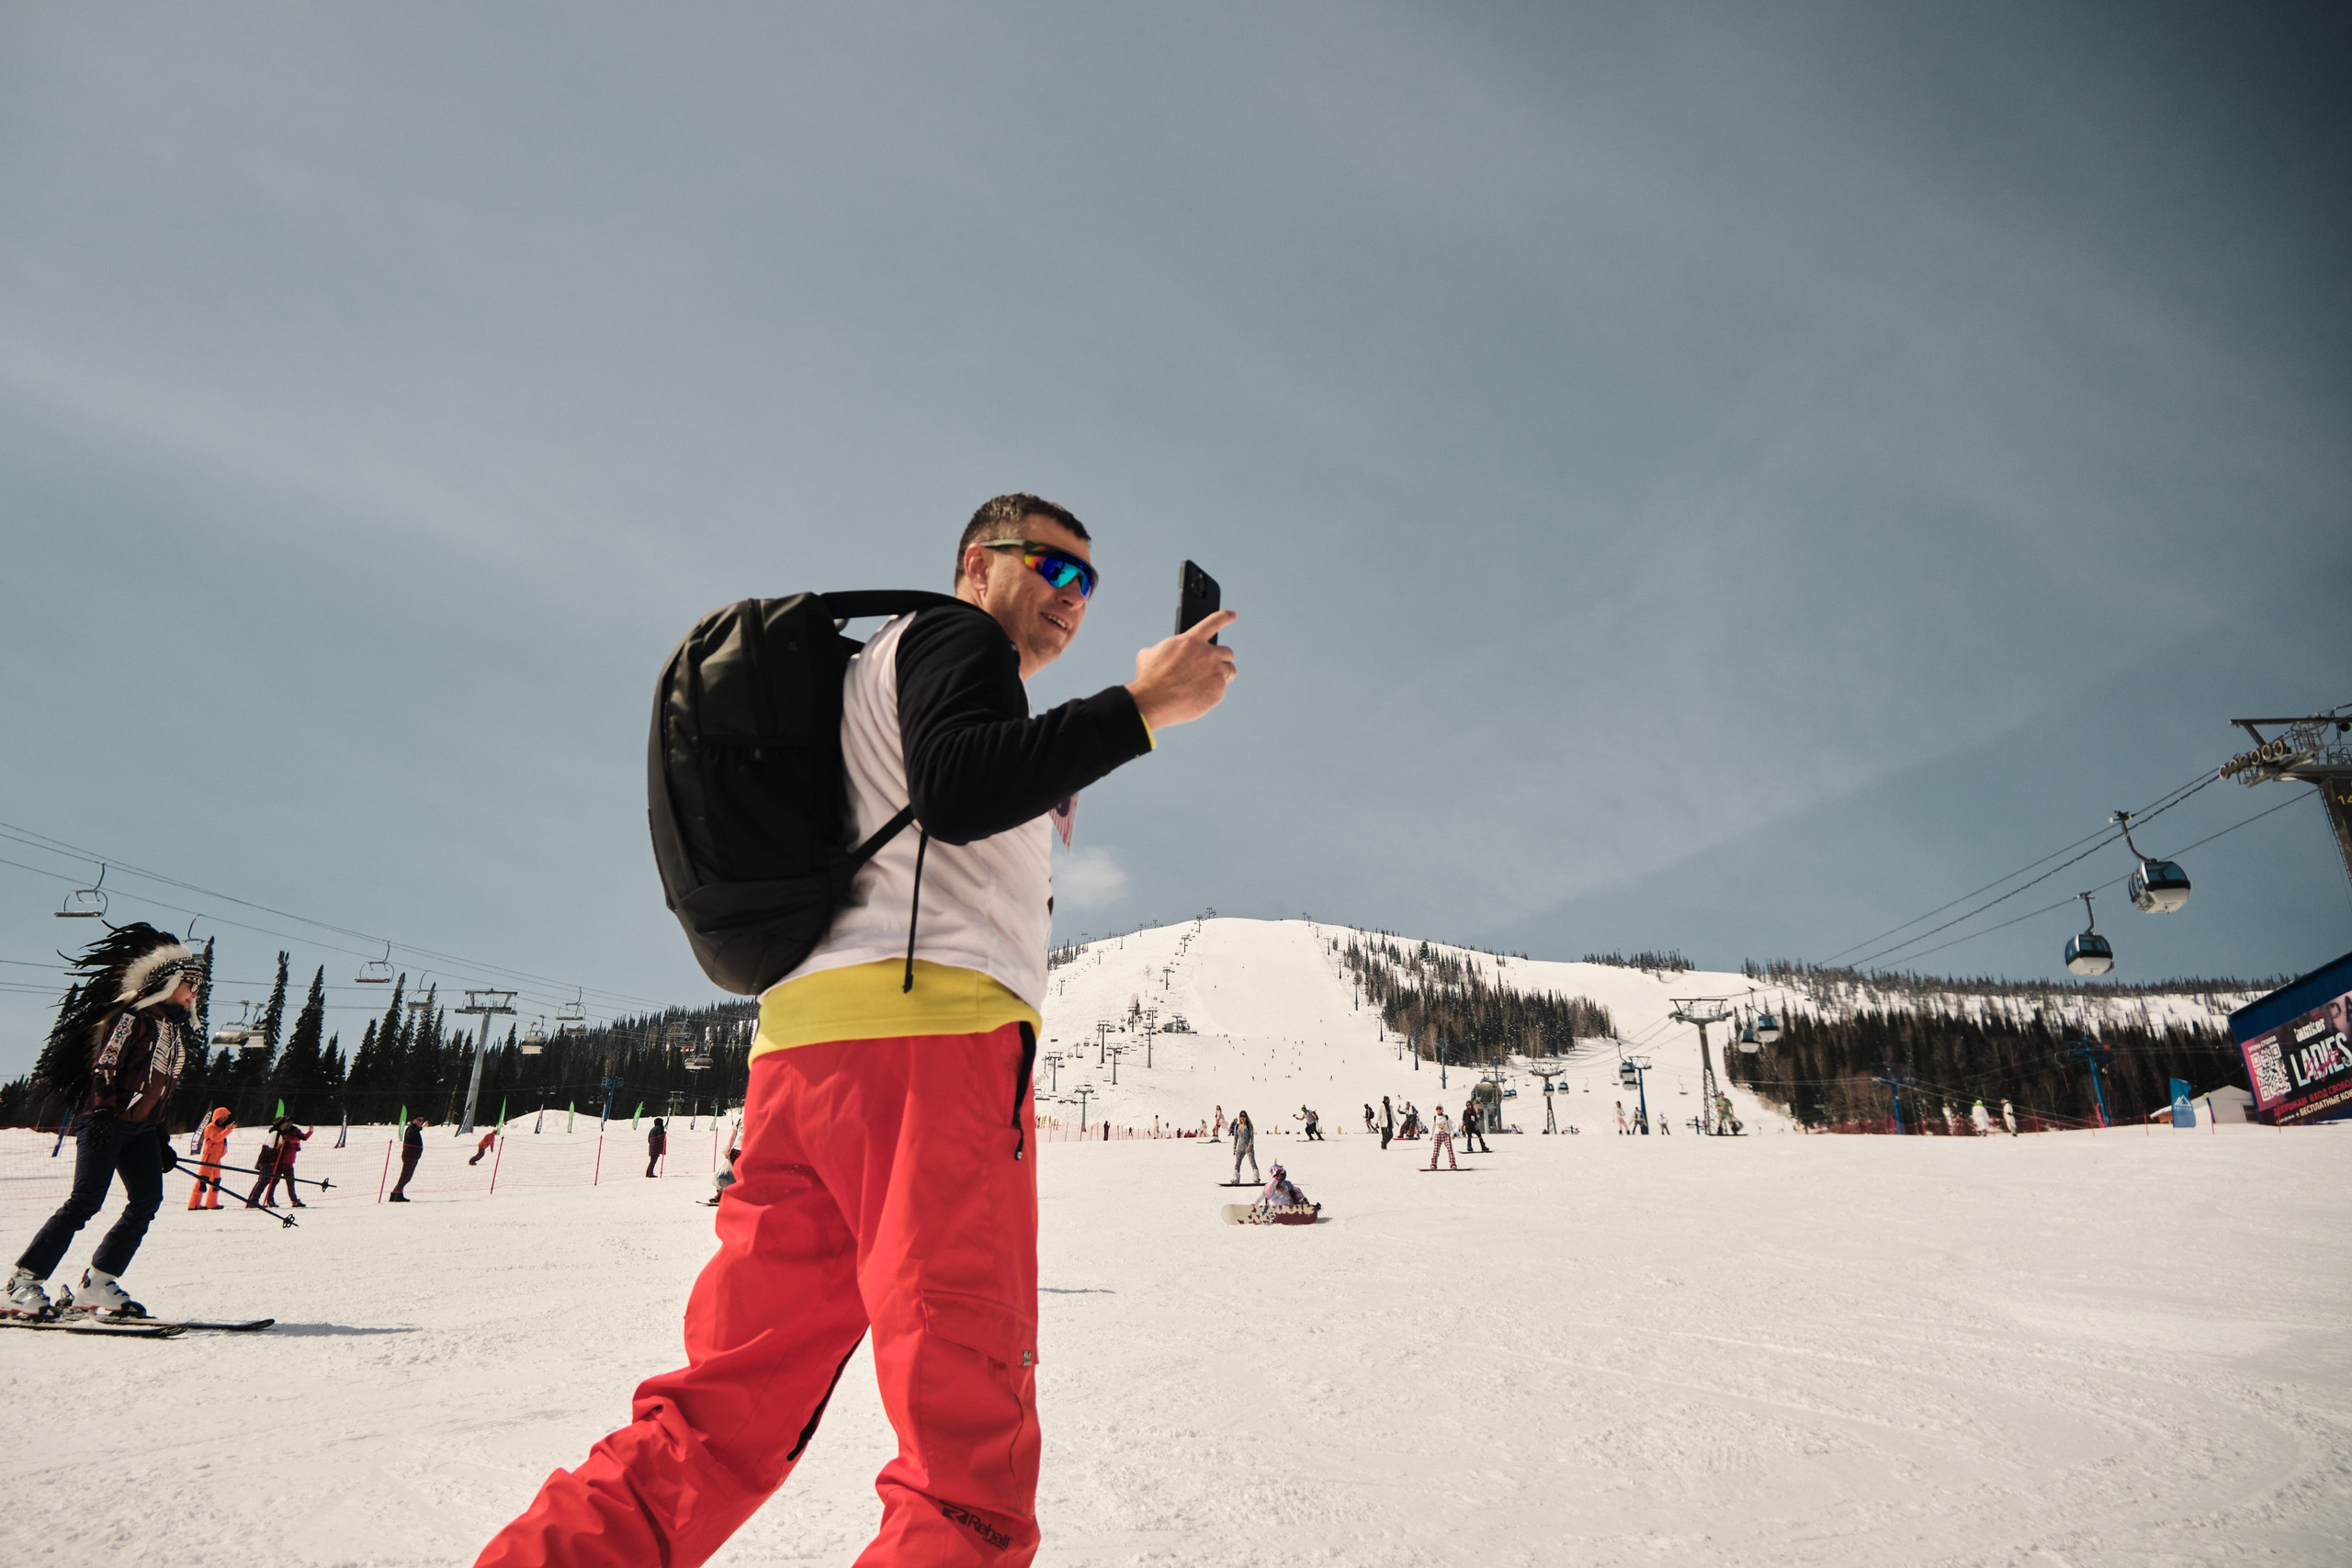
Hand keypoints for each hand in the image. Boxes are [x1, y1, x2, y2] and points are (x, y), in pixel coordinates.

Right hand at [1127, 610, 1237, 730]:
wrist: (1152, 702)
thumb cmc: (1149, 678)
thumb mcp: (1150, 653)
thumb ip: (1165, 648)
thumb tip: (1163, 651)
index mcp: (1191, 640)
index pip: (1214, 622)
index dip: (1225, 617)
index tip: (1232, 615)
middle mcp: (1207, 654)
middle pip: (1227, 652)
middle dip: (1221, 659)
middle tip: (1210, 668)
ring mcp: (1215, 673)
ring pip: (1230, 671)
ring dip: (1222, 675)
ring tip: (1207, 682)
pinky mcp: (1217, 691)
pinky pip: (1221, 690)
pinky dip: (1212, 693)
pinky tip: (1198, 696)